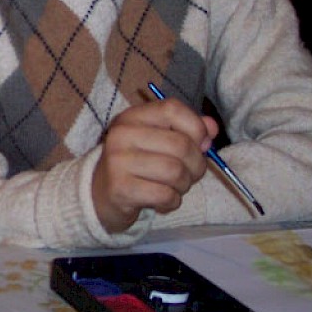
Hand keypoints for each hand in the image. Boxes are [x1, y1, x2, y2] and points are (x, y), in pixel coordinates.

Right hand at [91, 99, 217, 233]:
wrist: (99, 194)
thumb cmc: (136, 164)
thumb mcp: (158, 140)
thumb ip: (187, 130)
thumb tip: (212, 128)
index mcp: (132, 117)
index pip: (172, 109)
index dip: (196, 127)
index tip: (200, 144)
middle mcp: (122, 134)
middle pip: (181, 145)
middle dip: (196, 165)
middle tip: (189, 175)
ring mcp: (118, 161)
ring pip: (176, 172)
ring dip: (184, 186)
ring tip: (174, 188)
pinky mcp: (120, 188)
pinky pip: (165, 195)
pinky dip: (172, 202)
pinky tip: (162, 201)